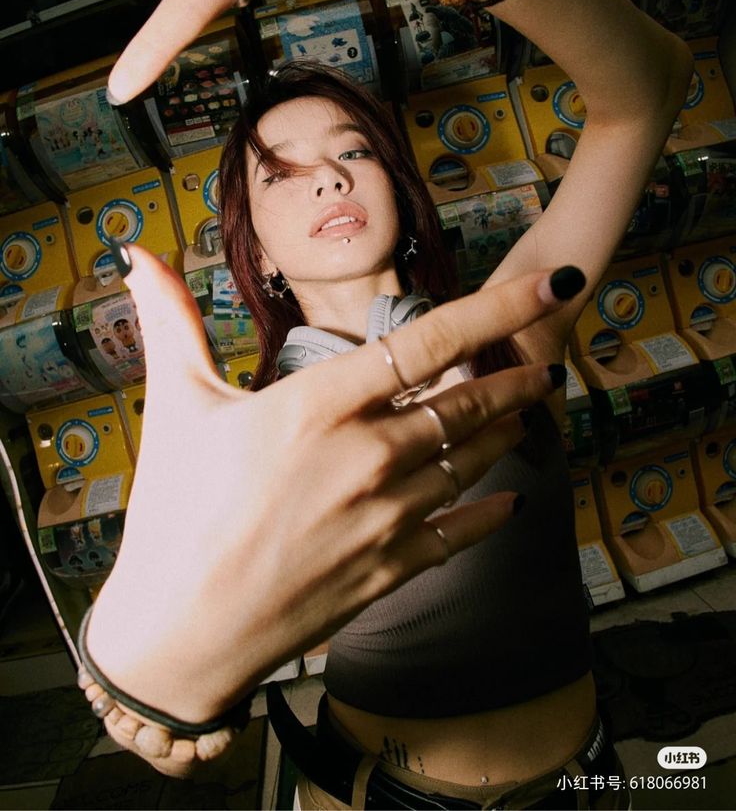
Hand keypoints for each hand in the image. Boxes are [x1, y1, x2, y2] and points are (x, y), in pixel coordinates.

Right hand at [84, 242, 572, 773]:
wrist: (178, 635)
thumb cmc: (173, 513)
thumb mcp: (174, 405)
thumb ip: (170, 322)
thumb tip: (138, 253)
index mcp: (320, 406)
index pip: (430, 341)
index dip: (500, 309)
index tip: (548, 286)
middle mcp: (368, 456)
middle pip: (468, 402)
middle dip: (516, 375)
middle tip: (545, 359)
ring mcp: (386, 518)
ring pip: (472, 461)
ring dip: (507, 430)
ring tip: (528, 409)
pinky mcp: (391, 570)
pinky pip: (460, 532)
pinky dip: (490, 512)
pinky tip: (511, 501)